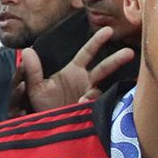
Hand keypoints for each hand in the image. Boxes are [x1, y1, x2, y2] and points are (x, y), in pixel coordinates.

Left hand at [10, 26, 134, 115]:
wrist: (43, 126)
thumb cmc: (41, 105)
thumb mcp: (34, 86)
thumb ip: (32, 69)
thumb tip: (28, 51)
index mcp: (74, 71)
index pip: (88, 52)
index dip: (98, 41)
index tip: (108, 31)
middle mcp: (86, 81)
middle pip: (105, 67)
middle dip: (117, 60)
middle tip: (129, 53)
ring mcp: (89, 96)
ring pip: (101, 91)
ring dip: (94, 95)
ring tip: (83, 100)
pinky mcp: (90, 111)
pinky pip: (94, 106)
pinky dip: (87, 106)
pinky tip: (79, 108)